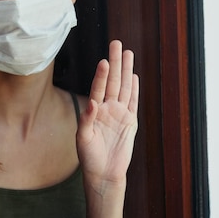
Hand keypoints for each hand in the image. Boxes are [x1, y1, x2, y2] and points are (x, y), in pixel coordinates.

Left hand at [77, 40, 139, 193]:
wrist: (104, 174)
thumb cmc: (89, 158)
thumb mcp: (83, 139)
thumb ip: (87, 120)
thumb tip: (93, 104)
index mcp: (94, 111)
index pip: (99, 88)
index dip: (102, 75)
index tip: (105, 60)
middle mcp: (107, 109)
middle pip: (113, 81)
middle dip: (115, 62)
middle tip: (116, 43)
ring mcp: (120, 114)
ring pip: (125, 87)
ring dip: (126, 70)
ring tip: (128, 53)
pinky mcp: (130, 122)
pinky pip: (133, 102)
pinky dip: (135, 89)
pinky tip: (134, 76)